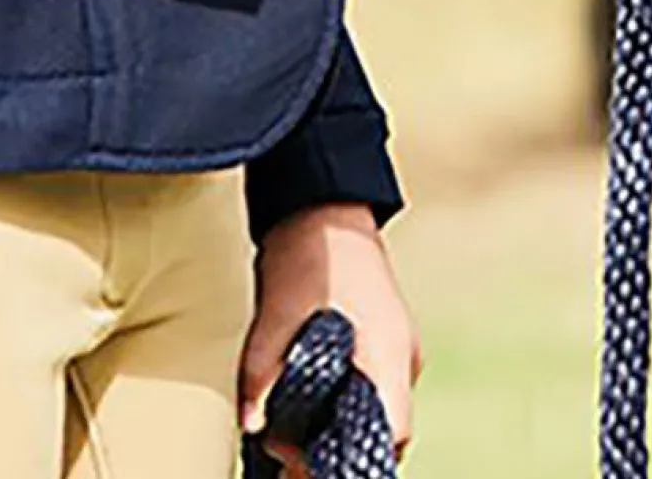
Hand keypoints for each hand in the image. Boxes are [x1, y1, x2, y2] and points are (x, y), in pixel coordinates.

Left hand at [239, 203, 420, 471]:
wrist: (320, 200)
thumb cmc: (307, 252)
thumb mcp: (278, 311)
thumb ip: (263, 369)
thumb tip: (251, 425)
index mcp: (388, 352)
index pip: (392, 432)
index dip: (353, 458)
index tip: (311, 468)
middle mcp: (401, 355)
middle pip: (382, 429)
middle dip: (336, 451)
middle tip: (288, 462)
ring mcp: (394, 347)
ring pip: (372, 409)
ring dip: (335, 428)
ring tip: (286, 439)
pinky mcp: (379, 339)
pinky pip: (366, 387)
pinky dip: (338, 404)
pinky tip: (299, 408)